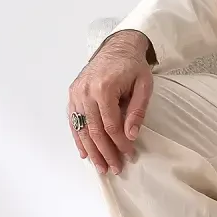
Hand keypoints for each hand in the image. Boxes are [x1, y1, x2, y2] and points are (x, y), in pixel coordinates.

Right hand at [68, 32, 153, 174]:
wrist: (117, 47)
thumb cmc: (133, 67)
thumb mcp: (144, 86)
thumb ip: (137, 111)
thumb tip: (131, 135)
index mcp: (104, 88)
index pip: (111, 125)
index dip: (120, 143)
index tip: (129, 155)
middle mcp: (86, 92)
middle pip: (94, 130)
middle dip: (105, 152)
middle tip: (114, 168)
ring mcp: (76, 93)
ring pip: (82, 129)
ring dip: (91, 151)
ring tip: (101, 167)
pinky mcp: (72, 94)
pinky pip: (73, 121)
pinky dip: (78, 138)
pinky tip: (85, 153)